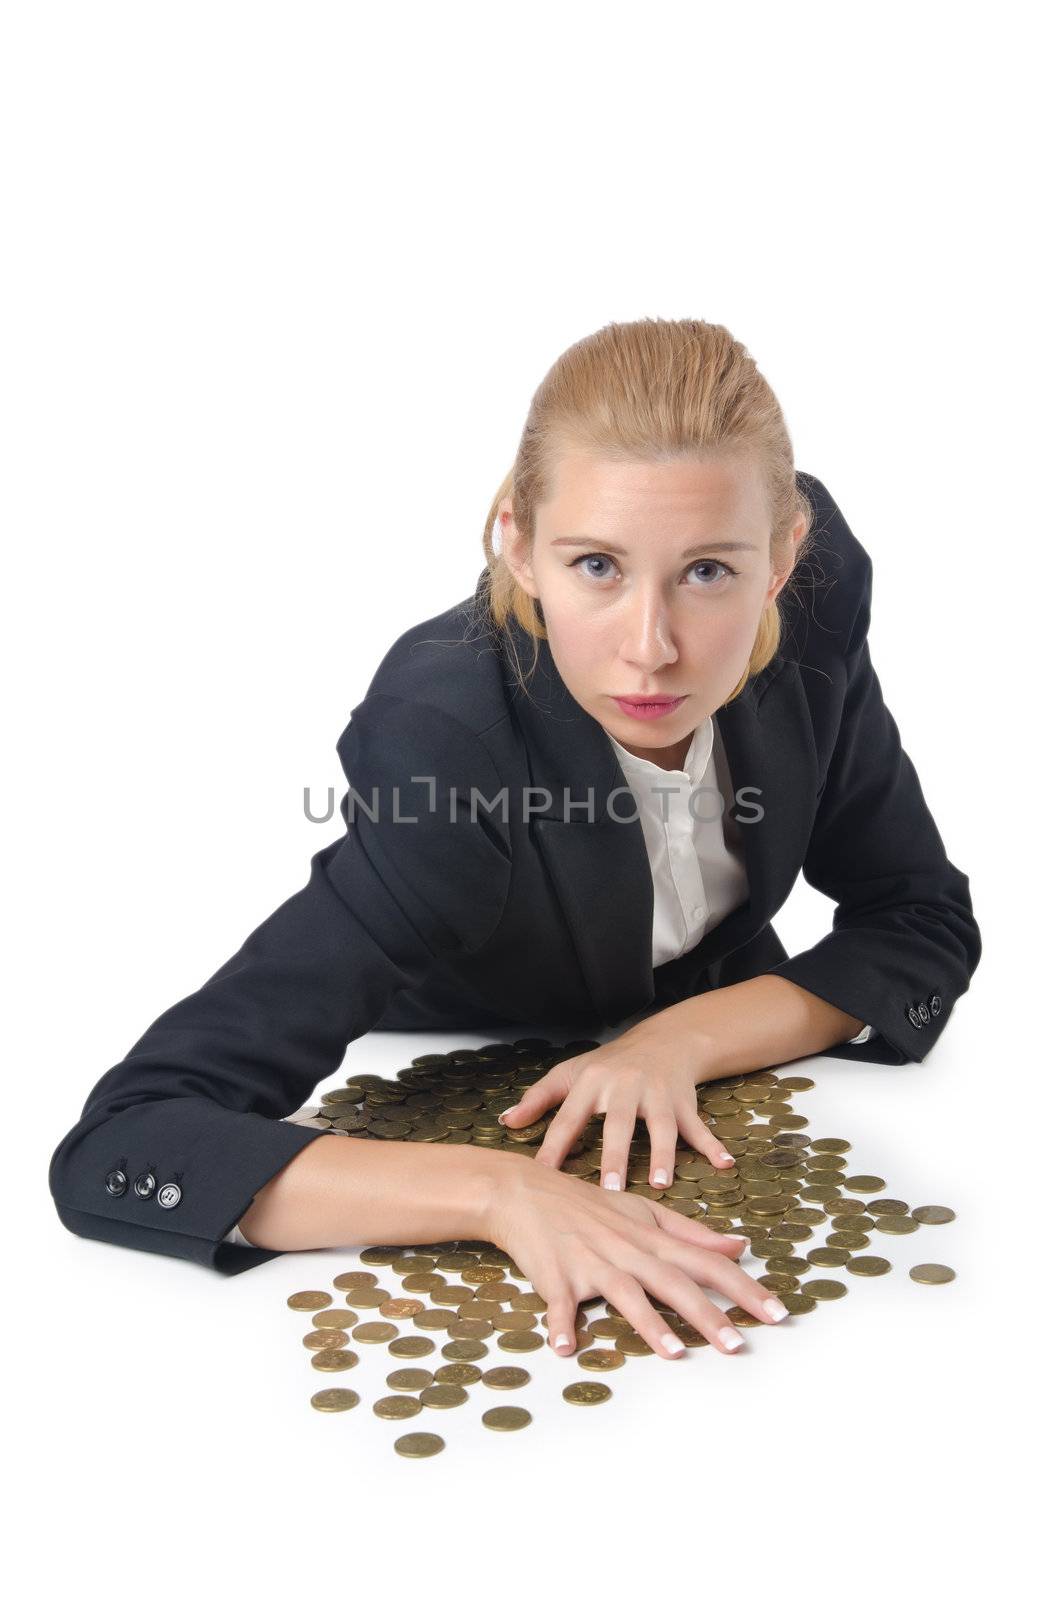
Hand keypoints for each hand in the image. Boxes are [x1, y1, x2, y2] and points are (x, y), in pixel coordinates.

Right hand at [486, 1155, 789, 1356]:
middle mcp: (627, 1250)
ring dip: (648, 1323)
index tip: (777, 1312)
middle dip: (709, 1314)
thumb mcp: (644, 1213)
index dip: (743, 1287)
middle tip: (738, 1346)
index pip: (708, 1262)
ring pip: (625, 1293)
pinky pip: (560, 1303)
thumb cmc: (586, 1205)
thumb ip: (693, 1232)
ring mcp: (591, 1263)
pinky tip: (566, 1346)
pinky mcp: (555, 1276)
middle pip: (675, 1282)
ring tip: (673, 1352)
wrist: (524, 1191)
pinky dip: (561, 1323)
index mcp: (651, 1237)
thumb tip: (741, 1244)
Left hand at [497, 1014, 734, 1190]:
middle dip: (614, 1156)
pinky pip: (698, 1126)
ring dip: (662, 1154)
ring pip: (661, 1126)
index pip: (568, 1118)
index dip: (554, 1147)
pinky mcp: (684, 1100)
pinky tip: (724, 1164)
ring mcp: (658, 1092)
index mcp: (591, 1082)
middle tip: (609, 1191)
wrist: (663, 1039)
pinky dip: (712, 1145)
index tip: (542, 1178)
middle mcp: (624, 1085)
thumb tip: (506, 1122)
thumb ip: (539, 1099)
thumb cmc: (609, 1064)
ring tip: (660, 1184)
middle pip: (618, 1123)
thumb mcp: (571, 1073)